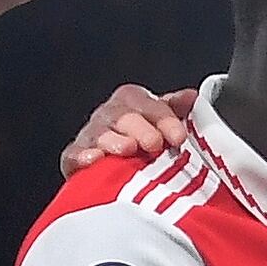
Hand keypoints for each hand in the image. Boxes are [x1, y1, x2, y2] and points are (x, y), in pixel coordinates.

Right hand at [58, 82, 193, 175]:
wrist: (117, 168)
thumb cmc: (145, 141)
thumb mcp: (163, 123)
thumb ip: (176, 110)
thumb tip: (192, 97)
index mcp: (133, 101)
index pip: (149, 104)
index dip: (164, 119)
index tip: (178, 136)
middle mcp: (110, 115)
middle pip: (123, 116)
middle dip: (140, 128)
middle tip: (154, 143)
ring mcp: (91, 135)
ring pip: (100, 134)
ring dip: (114, 141)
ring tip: (128, 149)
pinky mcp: (75, 158)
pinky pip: (75, 155)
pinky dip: (83, 157)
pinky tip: (94, 160)